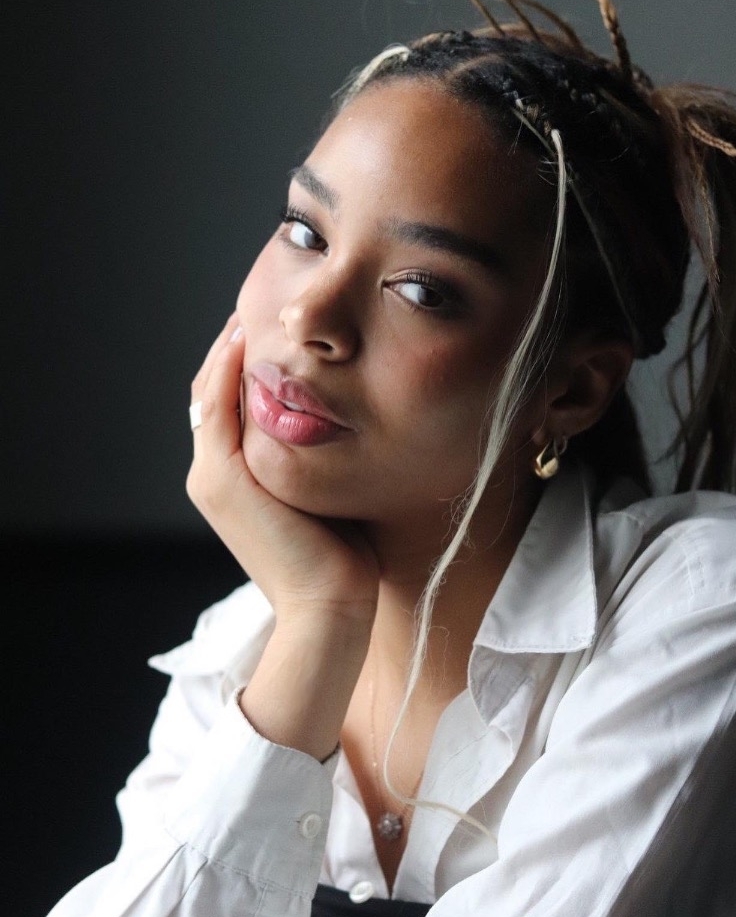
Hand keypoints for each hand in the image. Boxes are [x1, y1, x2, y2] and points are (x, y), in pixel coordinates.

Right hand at [186, 314, 379, 628]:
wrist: (330, 607)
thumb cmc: (342, 558)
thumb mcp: (326, 493)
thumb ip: (318, 457)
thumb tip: (344, 422)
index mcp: (235, 480)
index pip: (229, 405)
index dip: (244, 366)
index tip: (274, 332)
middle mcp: (214, 475)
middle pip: (213, 392)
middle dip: (233, 349)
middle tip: (261, 309)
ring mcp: (213, 477)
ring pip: (209, 392)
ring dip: (226, 349)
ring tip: (252, 312)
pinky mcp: (223, 479)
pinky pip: (218, 407)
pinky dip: (226, 370)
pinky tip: (247, 338)